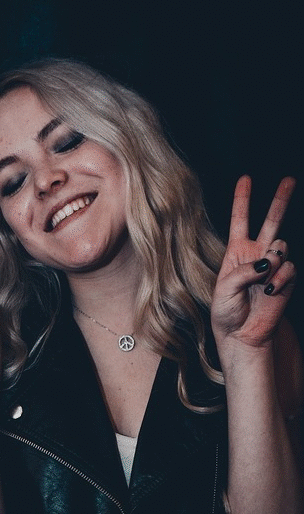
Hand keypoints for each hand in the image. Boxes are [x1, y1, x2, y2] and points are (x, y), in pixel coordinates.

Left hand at [211, 176, 296, 349]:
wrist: (242, 335)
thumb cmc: (227, 313)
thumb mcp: (224, 289)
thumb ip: (244, 270)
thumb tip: (268, 260)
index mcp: (236, 252)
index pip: (240, 219)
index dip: (242, 199)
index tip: (246, 178)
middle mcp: (256, 255)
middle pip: (271, 220)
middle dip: (280, 199)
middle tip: (288, 180)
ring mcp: (273, 266)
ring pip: (281, 245)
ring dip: (273, 258)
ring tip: (263, 277)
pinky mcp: (285, 280)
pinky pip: (288, 268)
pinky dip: (279, 278)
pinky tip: (269, 291)